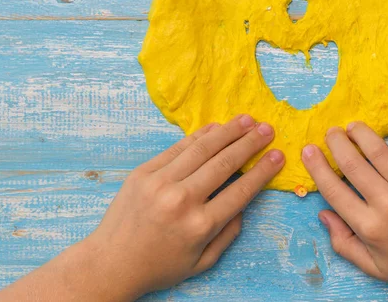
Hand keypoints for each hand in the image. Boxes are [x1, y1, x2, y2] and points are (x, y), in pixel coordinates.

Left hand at [0, 115, 283, 301]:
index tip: (278, 155)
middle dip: (250, 143)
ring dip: (228, 131)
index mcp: (199, 225)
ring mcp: (160, 182)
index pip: (241, 191)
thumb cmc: (159, 266)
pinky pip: (178, 148)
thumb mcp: (202, 262)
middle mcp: (181, 200)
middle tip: (268, 129)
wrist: (109, 262)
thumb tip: (244, 203)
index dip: (263, 171)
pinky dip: (199, 135)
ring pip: (202, 148)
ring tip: (247, 120)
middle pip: (224, 163)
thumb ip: (228, 233)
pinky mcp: (144, 172)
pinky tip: (216, 127)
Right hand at [302, 115, 387, 300]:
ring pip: (380, 150)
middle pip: (353, 164)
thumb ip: (343, 243)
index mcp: (370, 227)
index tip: (308, 150)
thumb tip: (322, 213)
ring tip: (353, 126)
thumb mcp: (373, 267)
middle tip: (331, 132)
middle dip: (336, 143)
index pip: (334, 190)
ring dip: (362, 133)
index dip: (317, 167)